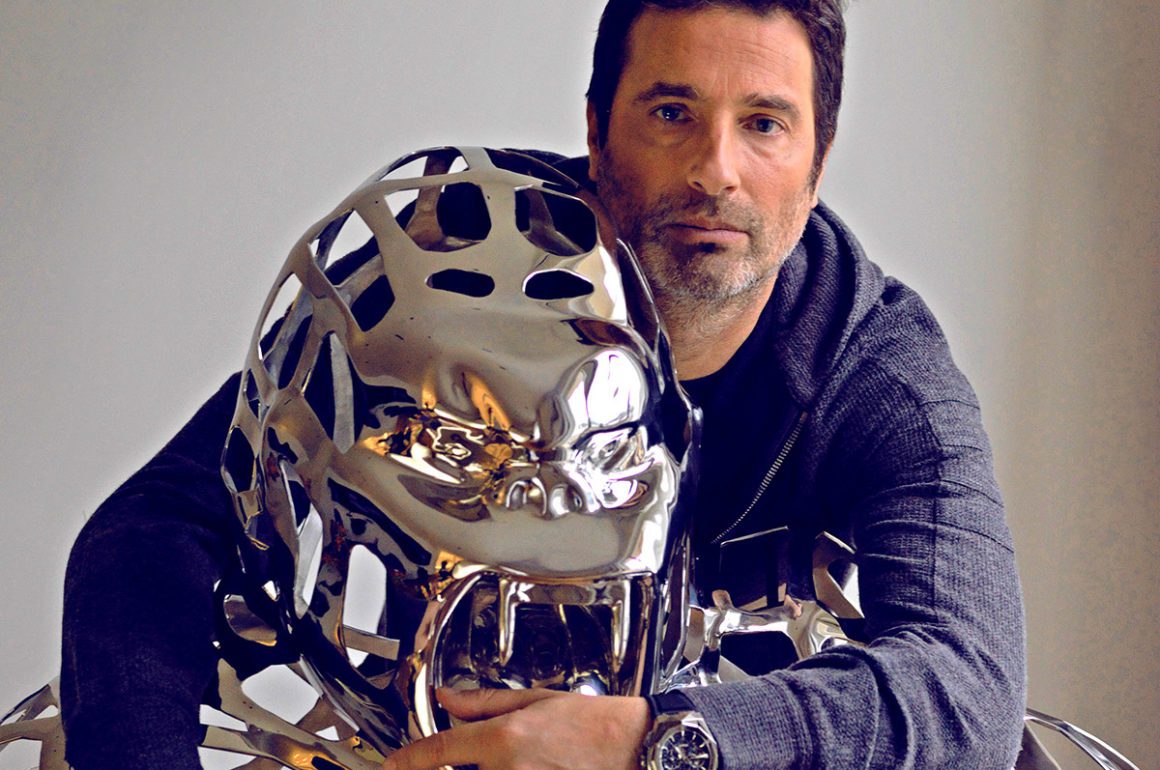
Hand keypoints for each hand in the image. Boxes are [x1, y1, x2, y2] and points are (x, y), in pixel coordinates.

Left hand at [380, 687, 649, 769]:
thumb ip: (484, 702)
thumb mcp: (536, 699)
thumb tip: (447, 698)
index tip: (393, 765)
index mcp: (504, 738)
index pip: (436, 752)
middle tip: (455, 762)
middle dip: (444, 769)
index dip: (406, 760)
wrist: (639, 748)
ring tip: (494, 763)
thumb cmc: (596, 724)